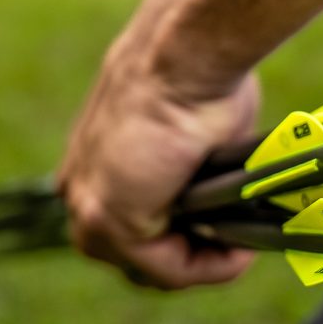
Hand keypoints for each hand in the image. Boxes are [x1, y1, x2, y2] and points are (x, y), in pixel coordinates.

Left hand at [57, 54, 261, 289]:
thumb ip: (190, 172)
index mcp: (92, 167)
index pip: (133, 233)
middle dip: (192, 258)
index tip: (228, 233)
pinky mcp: (109, 221)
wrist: (184, 56)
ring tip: (242, 247)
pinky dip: (207, 267)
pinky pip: (165, 267)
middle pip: (138, 257)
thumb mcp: (190, 131)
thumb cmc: (198, 78)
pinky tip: (237, 250)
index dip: (185, 242)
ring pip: (152, 267)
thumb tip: (219, 196)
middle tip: (238, 246)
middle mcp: (80, 190)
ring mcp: (88, 209)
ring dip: (202, 264)